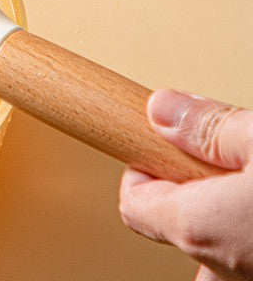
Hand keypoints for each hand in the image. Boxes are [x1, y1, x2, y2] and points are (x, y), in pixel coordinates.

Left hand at [119, 89, 252, 280]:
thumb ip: (208, 127)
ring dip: (220, 219)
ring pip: (215, 250)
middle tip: (214, 162)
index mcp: (200, 227)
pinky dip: (244, 238)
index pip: (132, 203)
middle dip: (188, 192)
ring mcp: (252, 280)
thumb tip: (162, 109)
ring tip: (244, 180)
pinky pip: (245, 262)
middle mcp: (223, 268)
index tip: (163, 145)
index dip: (143, 167)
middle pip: (174, 225)